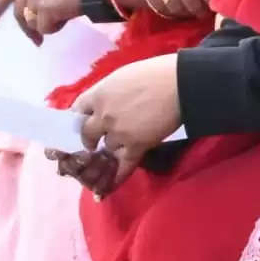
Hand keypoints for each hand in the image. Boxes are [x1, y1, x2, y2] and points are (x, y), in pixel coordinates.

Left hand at [9, 0, 84, 38]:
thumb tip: (29, 15)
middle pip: (18, 14)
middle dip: (28, 30)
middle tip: (38, 41)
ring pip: (31, 23)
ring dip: (47, 24)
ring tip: (63, 13)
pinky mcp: (43, 8)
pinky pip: (44, 29)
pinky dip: (55, 27)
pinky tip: (66, 15)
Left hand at [70, 53, 187, 181]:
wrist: (182, 84)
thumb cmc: (155, 73)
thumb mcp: (123, 76)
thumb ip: (108, 92)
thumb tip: (105, 102)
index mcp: (99, 94)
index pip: (77, 110)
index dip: (79, 118)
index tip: (82, 121)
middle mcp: (103, 115)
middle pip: (87, 133)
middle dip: (90, 138)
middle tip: (95, 142)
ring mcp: (118, 132)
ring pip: (108, 146)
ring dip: (114, 145)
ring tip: (127, 142)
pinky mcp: (136, 146)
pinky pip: (123, 166)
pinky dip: (116, 177)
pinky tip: (107, 187)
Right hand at [113, 0, 219, 21]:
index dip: (214, 3)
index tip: (218, 5)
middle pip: (192, 2)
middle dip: (200, 10)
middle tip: (204, 12)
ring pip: (175, 5)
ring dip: (184, 12)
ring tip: (190, 10)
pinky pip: (157, 3)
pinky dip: (166, 10)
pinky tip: (174, 8)